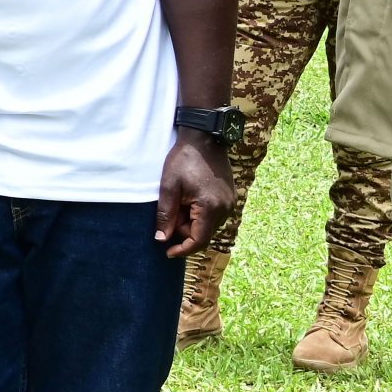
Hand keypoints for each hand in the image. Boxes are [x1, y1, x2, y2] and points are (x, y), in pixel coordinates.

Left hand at [155, 134, 234, 257]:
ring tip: (178, 202)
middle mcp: (225, 208)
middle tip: (168, 215)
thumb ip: (166, 215)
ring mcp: (230, 202)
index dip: (182, 249)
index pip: (199, 240)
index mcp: (210, 207)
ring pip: (208, 224)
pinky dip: (199, 213)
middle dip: (184, 231)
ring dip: (191, 221)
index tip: (167, 252)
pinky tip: (188, 198)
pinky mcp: (230, 197)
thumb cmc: (184, 159)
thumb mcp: (169, 187)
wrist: (204, 138)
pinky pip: (214, 214)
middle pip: (203, 233)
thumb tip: (162, 238)